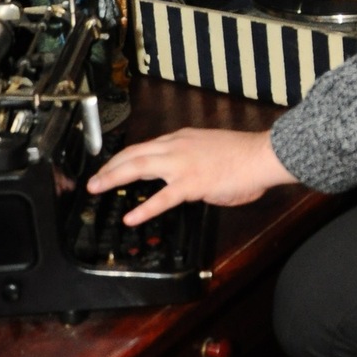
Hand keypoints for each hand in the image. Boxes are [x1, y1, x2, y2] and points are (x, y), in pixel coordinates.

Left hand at [87, 127, 294, 225]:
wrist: (261, 156)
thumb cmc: (245, 156)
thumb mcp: (212, 151)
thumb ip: (195, 163)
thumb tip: (189, 180)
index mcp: (182, 139)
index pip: (145, 146)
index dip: (124, 157)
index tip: (113, 165)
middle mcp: (176, 147)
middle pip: (133, 154)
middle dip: (110, 166)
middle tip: (95, 179)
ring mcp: (181, 164)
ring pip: (138, 167)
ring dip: (113, 177)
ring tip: (98, 188)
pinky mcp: (191, 183)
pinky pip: (162, 198)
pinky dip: (144, 208)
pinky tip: (132, 218)